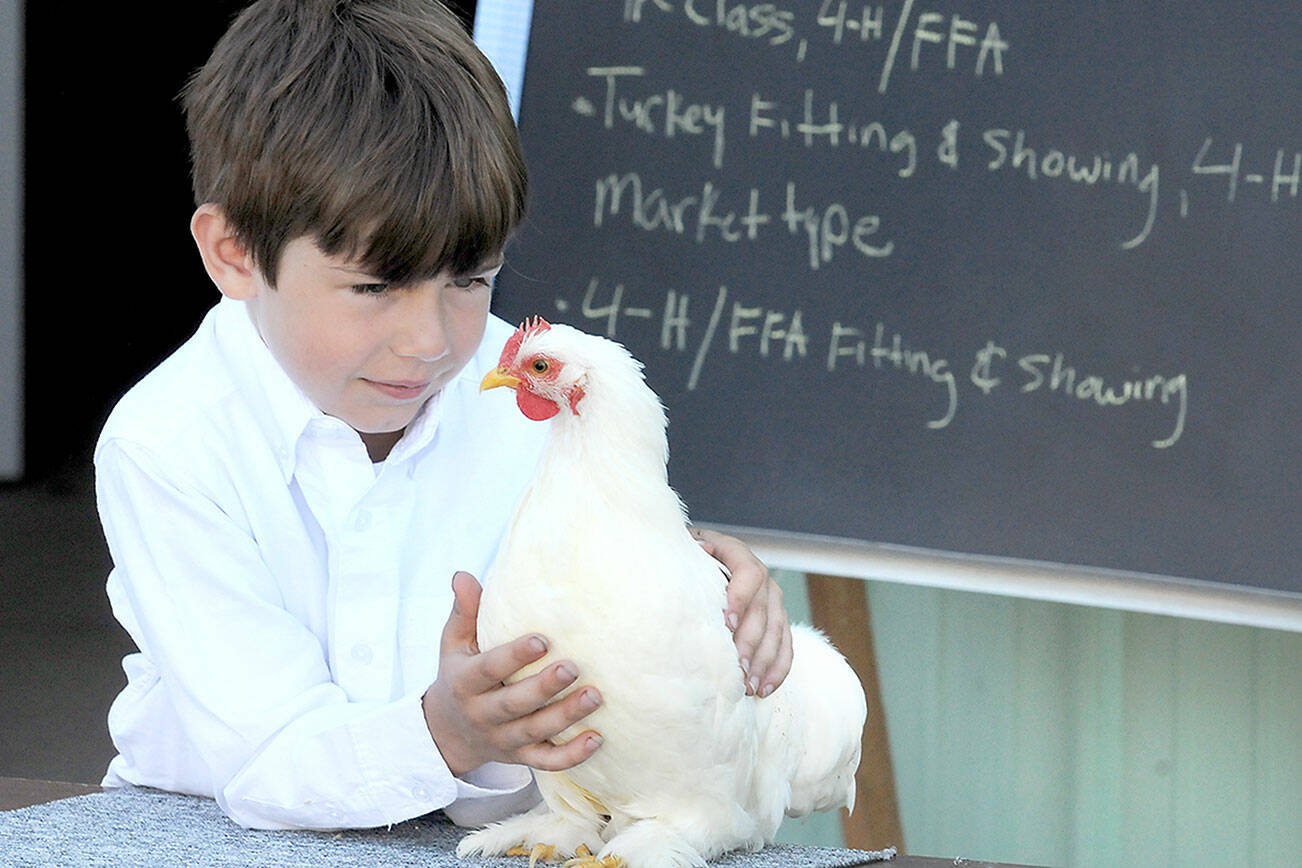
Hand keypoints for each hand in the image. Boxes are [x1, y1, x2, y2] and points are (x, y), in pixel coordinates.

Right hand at [421, 571, 603, 775]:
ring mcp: (504, 739)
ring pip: (535, 732)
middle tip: (573, 667)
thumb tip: (463, 576)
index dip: (513, 656)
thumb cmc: (460, 676)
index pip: (489, 670)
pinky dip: (571, 756)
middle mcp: (483, 714)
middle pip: (514, 704)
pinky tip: (597, 739)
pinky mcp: (521, 757)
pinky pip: (547, 761)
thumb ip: (463, 613)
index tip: (541, 639)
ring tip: (594, 696)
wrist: (447, 734)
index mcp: (466, 683)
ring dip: (565, 717)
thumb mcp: (453, 645)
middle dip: (544, 688)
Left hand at [691, 528, 792, 697]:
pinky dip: (776, 669)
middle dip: (750, 643)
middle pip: (763, 611)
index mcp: (738, 554)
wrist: (699, 560)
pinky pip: (785, 646)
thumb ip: (694, 550)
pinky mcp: (778, 621)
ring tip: (748, 686)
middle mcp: (761, 577)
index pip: (749, 575)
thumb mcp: (685, 549)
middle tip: (736, 669)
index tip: (726, 624)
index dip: (740, 599)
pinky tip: (763, 688)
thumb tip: (704, 550)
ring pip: (777, 632)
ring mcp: (773, 600)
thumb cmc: (687, 559)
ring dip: (764, 662)